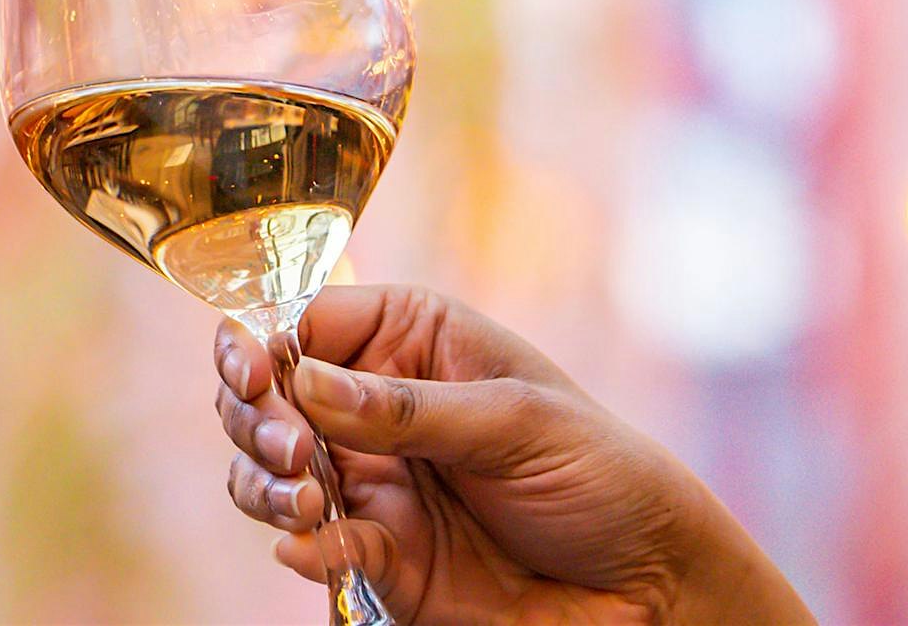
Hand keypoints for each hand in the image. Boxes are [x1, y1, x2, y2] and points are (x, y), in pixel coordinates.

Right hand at [214, 284, 811, 624]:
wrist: (652, 585)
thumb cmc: (603, 474)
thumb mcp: (515, 423)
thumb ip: (407, 408)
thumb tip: (306, 383)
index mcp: (411, 341)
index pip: (307, 322)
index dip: (264, 343)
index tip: (256, 374)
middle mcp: (374, 407)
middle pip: (269, 397)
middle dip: (257, 419)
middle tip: (290, 449)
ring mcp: (371, 480)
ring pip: (269, 472)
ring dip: (265, 484)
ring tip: (304, 499)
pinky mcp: (377, 552)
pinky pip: (311, 544)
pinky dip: (300, 546)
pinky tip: (309, 547)